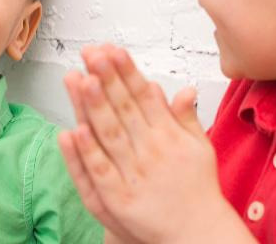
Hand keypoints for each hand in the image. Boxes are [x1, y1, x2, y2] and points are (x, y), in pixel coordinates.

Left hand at [57, 45, 252, 243]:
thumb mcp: (200, 148)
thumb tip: (182, 89)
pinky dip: (88, 152)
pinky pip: (101, 171)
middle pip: (125, 108)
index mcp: (170, 136)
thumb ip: (187, 118)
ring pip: (110, 135)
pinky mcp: (120, 198)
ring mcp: (135, 173)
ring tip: (82, 80)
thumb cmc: (198, 189)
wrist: (198, 232)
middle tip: (91, 53)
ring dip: (95, 107)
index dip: (126, 72)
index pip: (144, 96)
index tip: (113, 50)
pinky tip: (74, 132)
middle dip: (107, 79)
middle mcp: (152, 150)